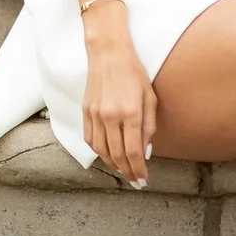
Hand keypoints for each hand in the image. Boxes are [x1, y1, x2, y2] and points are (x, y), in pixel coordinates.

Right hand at [81, 12, 157, 187]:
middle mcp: (111, 116)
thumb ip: (149, 126)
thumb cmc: (134, 74)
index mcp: (130, 112)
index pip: (134, 151)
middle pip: (117, 155)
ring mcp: (95, 114)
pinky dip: (99, 152)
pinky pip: (90, 139)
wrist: (108, 54)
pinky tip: (108, 156)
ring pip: (102, 151)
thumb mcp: (150, 97)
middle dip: (128, 172)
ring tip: (124, 171)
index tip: (143, 180)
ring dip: (113, 165)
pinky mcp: (85, 111)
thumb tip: (146, 152)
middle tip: (135, 181)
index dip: (138, 169)